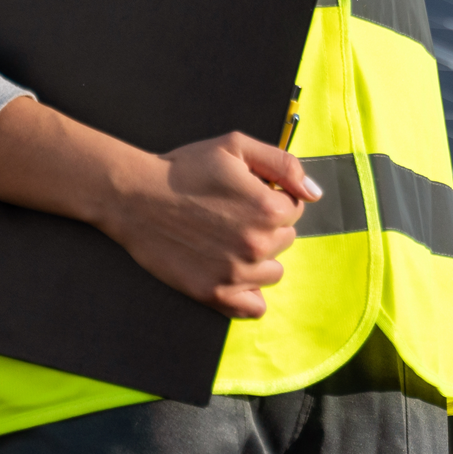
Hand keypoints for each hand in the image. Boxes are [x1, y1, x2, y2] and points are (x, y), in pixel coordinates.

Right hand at [0, 99, 321, 318]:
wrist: (137, 196)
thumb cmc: (187, 167)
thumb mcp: (237, 146)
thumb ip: (284, 164)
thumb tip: (315, 193)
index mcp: (267, 208)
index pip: (295, 208)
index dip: (274, 196)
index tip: (249, 192)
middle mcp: (256, 245)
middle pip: (285, 240)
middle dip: (268, 225)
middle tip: (234, 212)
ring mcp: (235, 274)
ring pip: (272, 272)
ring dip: (259, 257)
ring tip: (228, 236)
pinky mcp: (213, 295)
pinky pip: (253, 308)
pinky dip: (249, 293)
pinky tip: (232, 270)